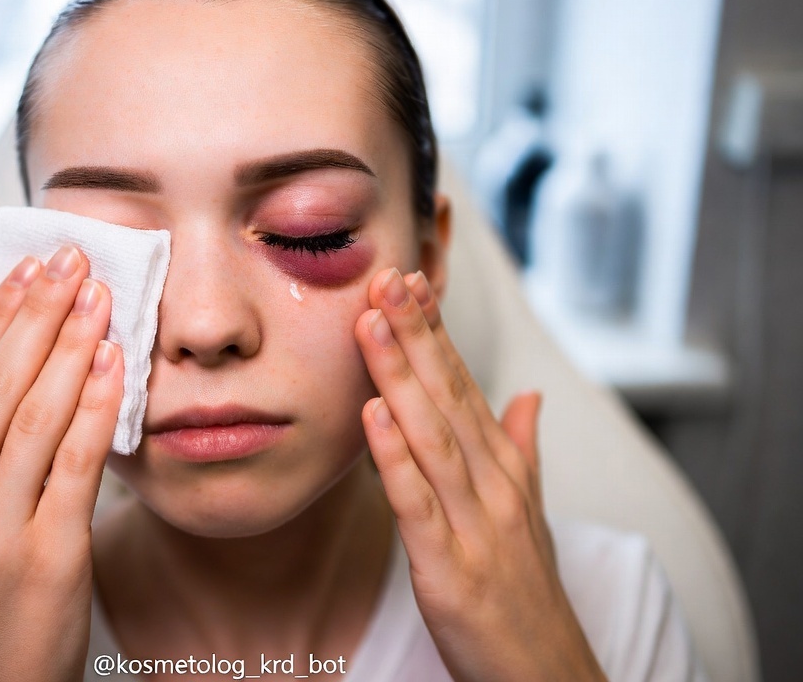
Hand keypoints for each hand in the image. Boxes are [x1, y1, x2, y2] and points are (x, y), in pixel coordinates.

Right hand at [0, 246, 122, 681]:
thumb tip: (21, 364)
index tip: (27, 270)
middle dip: (38, 312)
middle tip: (71, 260)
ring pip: (34, 413)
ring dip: (71, 344)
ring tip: (98, 296)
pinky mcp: (44, 556)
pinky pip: (75, 463)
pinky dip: (96, 405)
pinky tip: (113, 363)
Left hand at [355, 268, 606, 681]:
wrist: (547, 672)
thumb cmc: (526, 589)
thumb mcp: (528, 510)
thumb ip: (521, 448)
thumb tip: (528, 394)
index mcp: (501, 467)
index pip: (463, 383)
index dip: (434, 331)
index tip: (408, 278)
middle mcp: (492, 483)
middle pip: (447, 395)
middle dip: (415, 333)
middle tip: (386, 275)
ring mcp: (474, 523)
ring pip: (432, 435)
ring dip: (401, 375)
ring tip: (372, 323)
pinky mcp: (450, 566)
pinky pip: (418, 503)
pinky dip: (395, 457)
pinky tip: (372, 414)